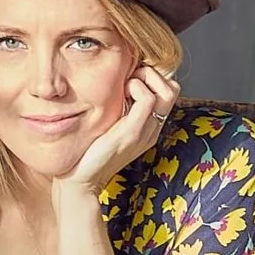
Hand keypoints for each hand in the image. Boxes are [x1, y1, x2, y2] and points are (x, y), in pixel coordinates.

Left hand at [54, 64, 180, 203]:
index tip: (129, 79)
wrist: (81, 180)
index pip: (168, 91)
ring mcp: (146, 131)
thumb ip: (118, 107)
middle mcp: (152, 128)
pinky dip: (136, 86)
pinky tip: (120, 94)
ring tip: (125, 87)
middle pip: (172, 88)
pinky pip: (148, 98)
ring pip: (167, 90)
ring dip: (145, 77)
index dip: (152, 77)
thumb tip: (117, 81)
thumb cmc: (89, 151)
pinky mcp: (133, 132)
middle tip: (129, 79)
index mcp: (149, 126)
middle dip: (152, 73)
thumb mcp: (109, 124)